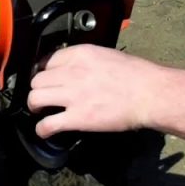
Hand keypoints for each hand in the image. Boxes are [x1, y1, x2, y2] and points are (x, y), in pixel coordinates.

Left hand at [26, 44, 162, 136]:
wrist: (150, 93)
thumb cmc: (135, 75)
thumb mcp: (105, 55)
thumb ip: (84, 60)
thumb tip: (72, 69)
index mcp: (79, 54)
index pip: (46, 60)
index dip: (44, 72)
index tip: (47, 79)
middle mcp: (71, 72)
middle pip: (37, 79)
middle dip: (38, 89)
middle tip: (45, 97)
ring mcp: (73, 95)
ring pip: (35, 98)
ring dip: (35, 106)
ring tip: (42, 111)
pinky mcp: (77, 117)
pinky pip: (47, 124)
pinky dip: (42, 129)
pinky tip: (46, 131)